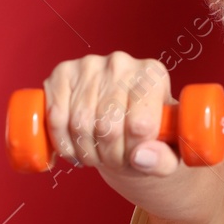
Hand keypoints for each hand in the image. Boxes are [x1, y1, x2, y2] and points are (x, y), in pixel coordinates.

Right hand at [42, 51, 181, 177]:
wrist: (119, 119)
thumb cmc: (147, 136)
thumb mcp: (167, 153)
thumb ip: (163, 160)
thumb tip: (140, 156)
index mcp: (153, 75)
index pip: (140, 124)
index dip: (134, 152)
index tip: (135, 156)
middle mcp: (122, 62)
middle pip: (108, 127)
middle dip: (109, 156)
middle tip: (114, 161)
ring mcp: (89, 64)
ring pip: (80, 124)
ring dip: (85, 152)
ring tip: (96, 155)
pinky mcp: (62, 72)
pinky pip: (56, 116)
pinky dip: (62, 142)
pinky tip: (73, 147)